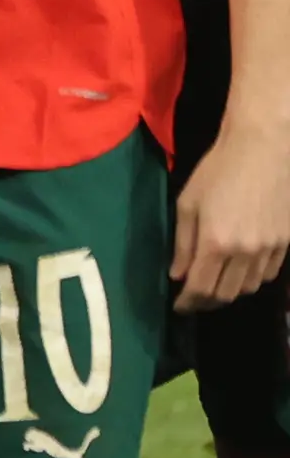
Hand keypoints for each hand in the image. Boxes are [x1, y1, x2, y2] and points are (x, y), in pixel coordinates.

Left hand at [177, 119, 289, 309]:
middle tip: (194, 298)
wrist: (263, 150)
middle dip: (207, 301)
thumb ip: (182, 243)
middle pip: (226, 294)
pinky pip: (268, 275)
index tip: (179, 307)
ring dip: (230, 291)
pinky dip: (251, 280)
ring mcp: (270, 250)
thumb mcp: (188, 202)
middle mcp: (245, 253)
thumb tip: (177, 275)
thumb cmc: (218, 170)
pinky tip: (240, 271)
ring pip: (249, 288)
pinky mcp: (286, 244)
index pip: (201, 288)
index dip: (188, 303)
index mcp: (216, 242)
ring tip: (215, 284)